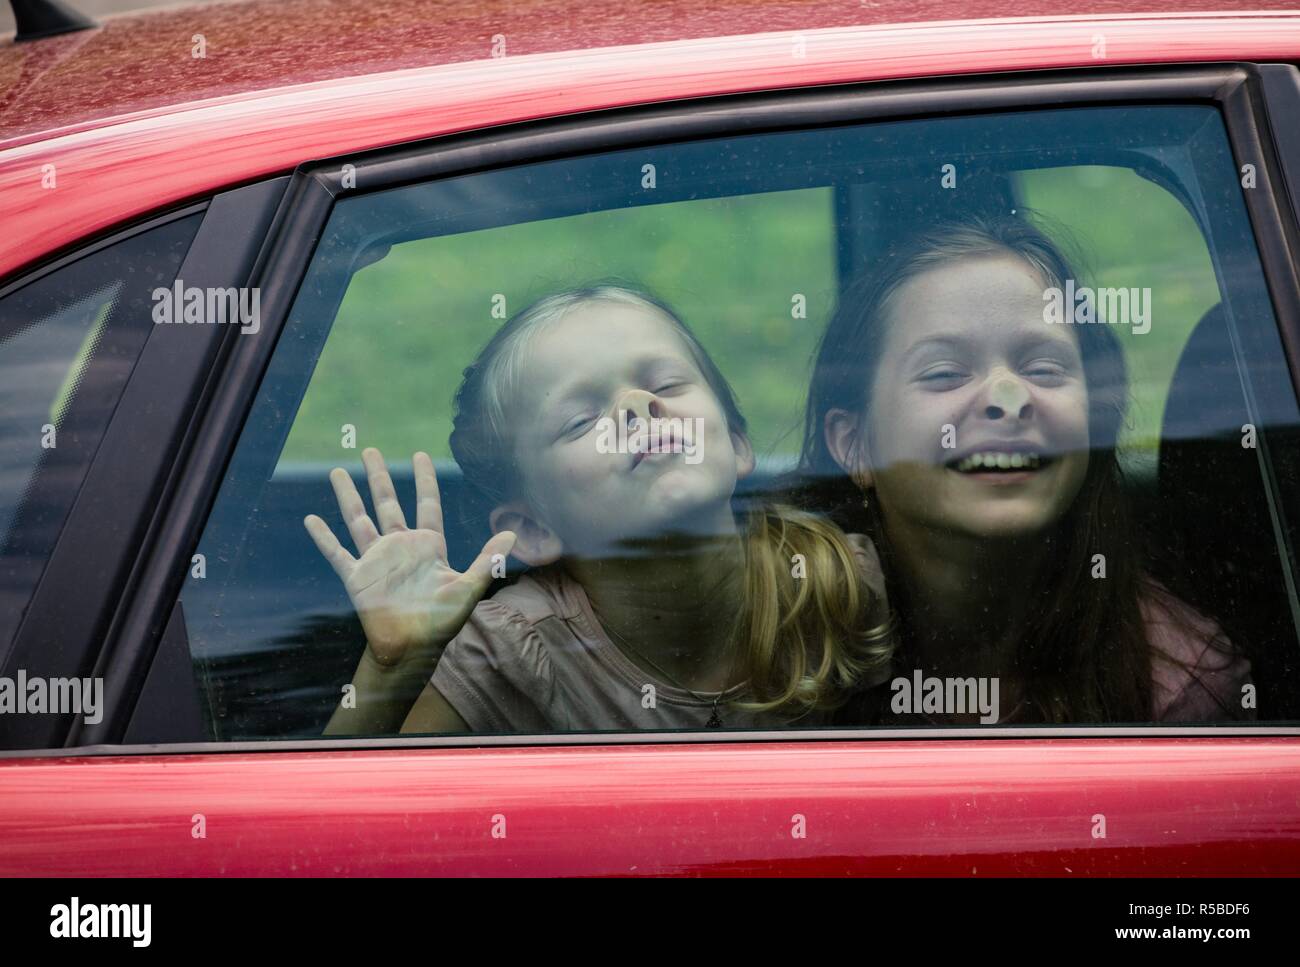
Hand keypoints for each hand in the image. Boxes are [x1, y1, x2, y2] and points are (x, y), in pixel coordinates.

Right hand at [304, 447, 515, 670]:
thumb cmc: (442, 621)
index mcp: (428, 546)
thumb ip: (487, 559)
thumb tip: (512, 533)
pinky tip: (311, 519)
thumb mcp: (468, 587)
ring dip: (348, 496)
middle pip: (387, 503)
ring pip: (359, 519)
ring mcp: (376, 560)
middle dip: (379, 476)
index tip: (419, 455)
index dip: (424, 479)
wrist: (412, 649)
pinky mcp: (357, 577)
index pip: (426, 504)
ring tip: (337, 472)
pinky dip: (324, 537)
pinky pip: (337, 553)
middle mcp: (400, 547)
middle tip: (369, 450)